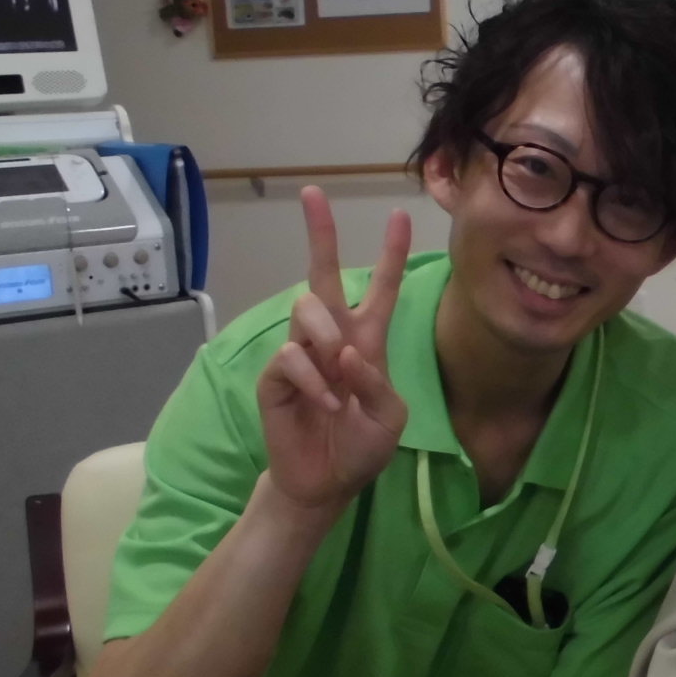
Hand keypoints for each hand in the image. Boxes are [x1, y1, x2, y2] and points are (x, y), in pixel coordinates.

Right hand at [256, 187, 412, 513]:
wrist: (326, 483)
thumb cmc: (361, 447)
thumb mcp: (390, 417)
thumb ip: (377, 383)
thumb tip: (346, 353)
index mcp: (368, 341)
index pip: (380, 289)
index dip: (390, 254)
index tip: (399, 215)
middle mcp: (333, 339)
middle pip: (323, 274)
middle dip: (320, 233)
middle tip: (312, 193)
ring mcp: (301, 354)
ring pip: (306, 309)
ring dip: (326, 337)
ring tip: (339, 377)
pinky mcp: (275, 377)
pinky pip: (290, 356)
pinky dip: (312, 378)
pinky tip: (326, 403)